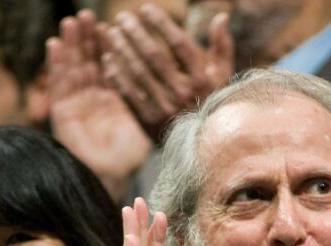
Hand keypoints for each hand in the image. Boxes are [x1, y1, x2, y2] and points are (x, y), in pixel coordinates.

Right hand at [49, 10, 153, 202]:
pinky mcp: (62, 112)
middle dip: (89, 39)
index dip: (111, 45)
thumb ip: (157, 99)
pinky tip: (55, 44)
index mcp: (116, 98)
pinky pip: (59, 84)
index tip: (113, 24)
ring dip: (72, 44)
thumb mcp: (151, 120)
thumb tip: (177, 82)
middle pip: (90, 61)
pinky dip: (56, 64)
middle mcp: (96, 98)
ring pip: (73, 67)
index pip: (112, 65)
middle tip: (88, 15)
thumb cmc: (133, 154)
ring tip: (71, 22)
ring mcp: (78, 103)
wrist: (113, 177)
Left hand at [101, 5, 232, 138]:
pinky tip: (108, 59)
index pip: (179, 44)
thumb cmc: (211, 102)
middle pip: (154, 56)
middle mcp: (183, 93)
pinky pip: (128, 93)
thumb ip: (222, 46)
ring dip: (122, 50)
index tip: (146, 8)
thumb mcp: (222, 76)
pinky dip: (117, 75)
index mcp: (201, 79)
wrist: (202, 146)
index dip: (161, 24)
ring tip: (112, 33)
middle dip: (136, 33)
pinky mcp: (148, 121)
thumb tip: (221, 16)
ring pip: (138, 72)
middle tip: (122, 17)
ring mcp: (164, 108)